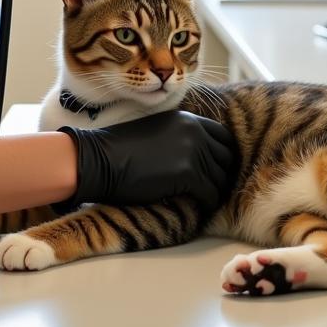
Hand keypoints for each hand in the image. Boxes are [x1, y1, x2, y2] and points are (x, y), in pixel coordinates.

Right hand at [57, 110, 238, 211]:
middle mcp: (195, 131)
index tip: (216, 170)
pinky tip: (196, 208)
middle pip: (227, 157)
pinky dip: (206, 204)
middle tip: (211, 189)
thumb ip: (181, 136)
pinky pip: (210, 194)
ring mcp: (193, 151)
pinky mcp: (188, 174)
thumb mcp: (157, 131)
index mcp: (187, 119)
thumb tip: (199, 155)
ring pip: (220, 178)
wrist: (100, 160)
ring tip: (201, 200)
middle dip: (222, 174)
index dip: (222, 155)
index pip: (223, 137)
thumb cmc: (121, 149)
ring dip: (213, 191)